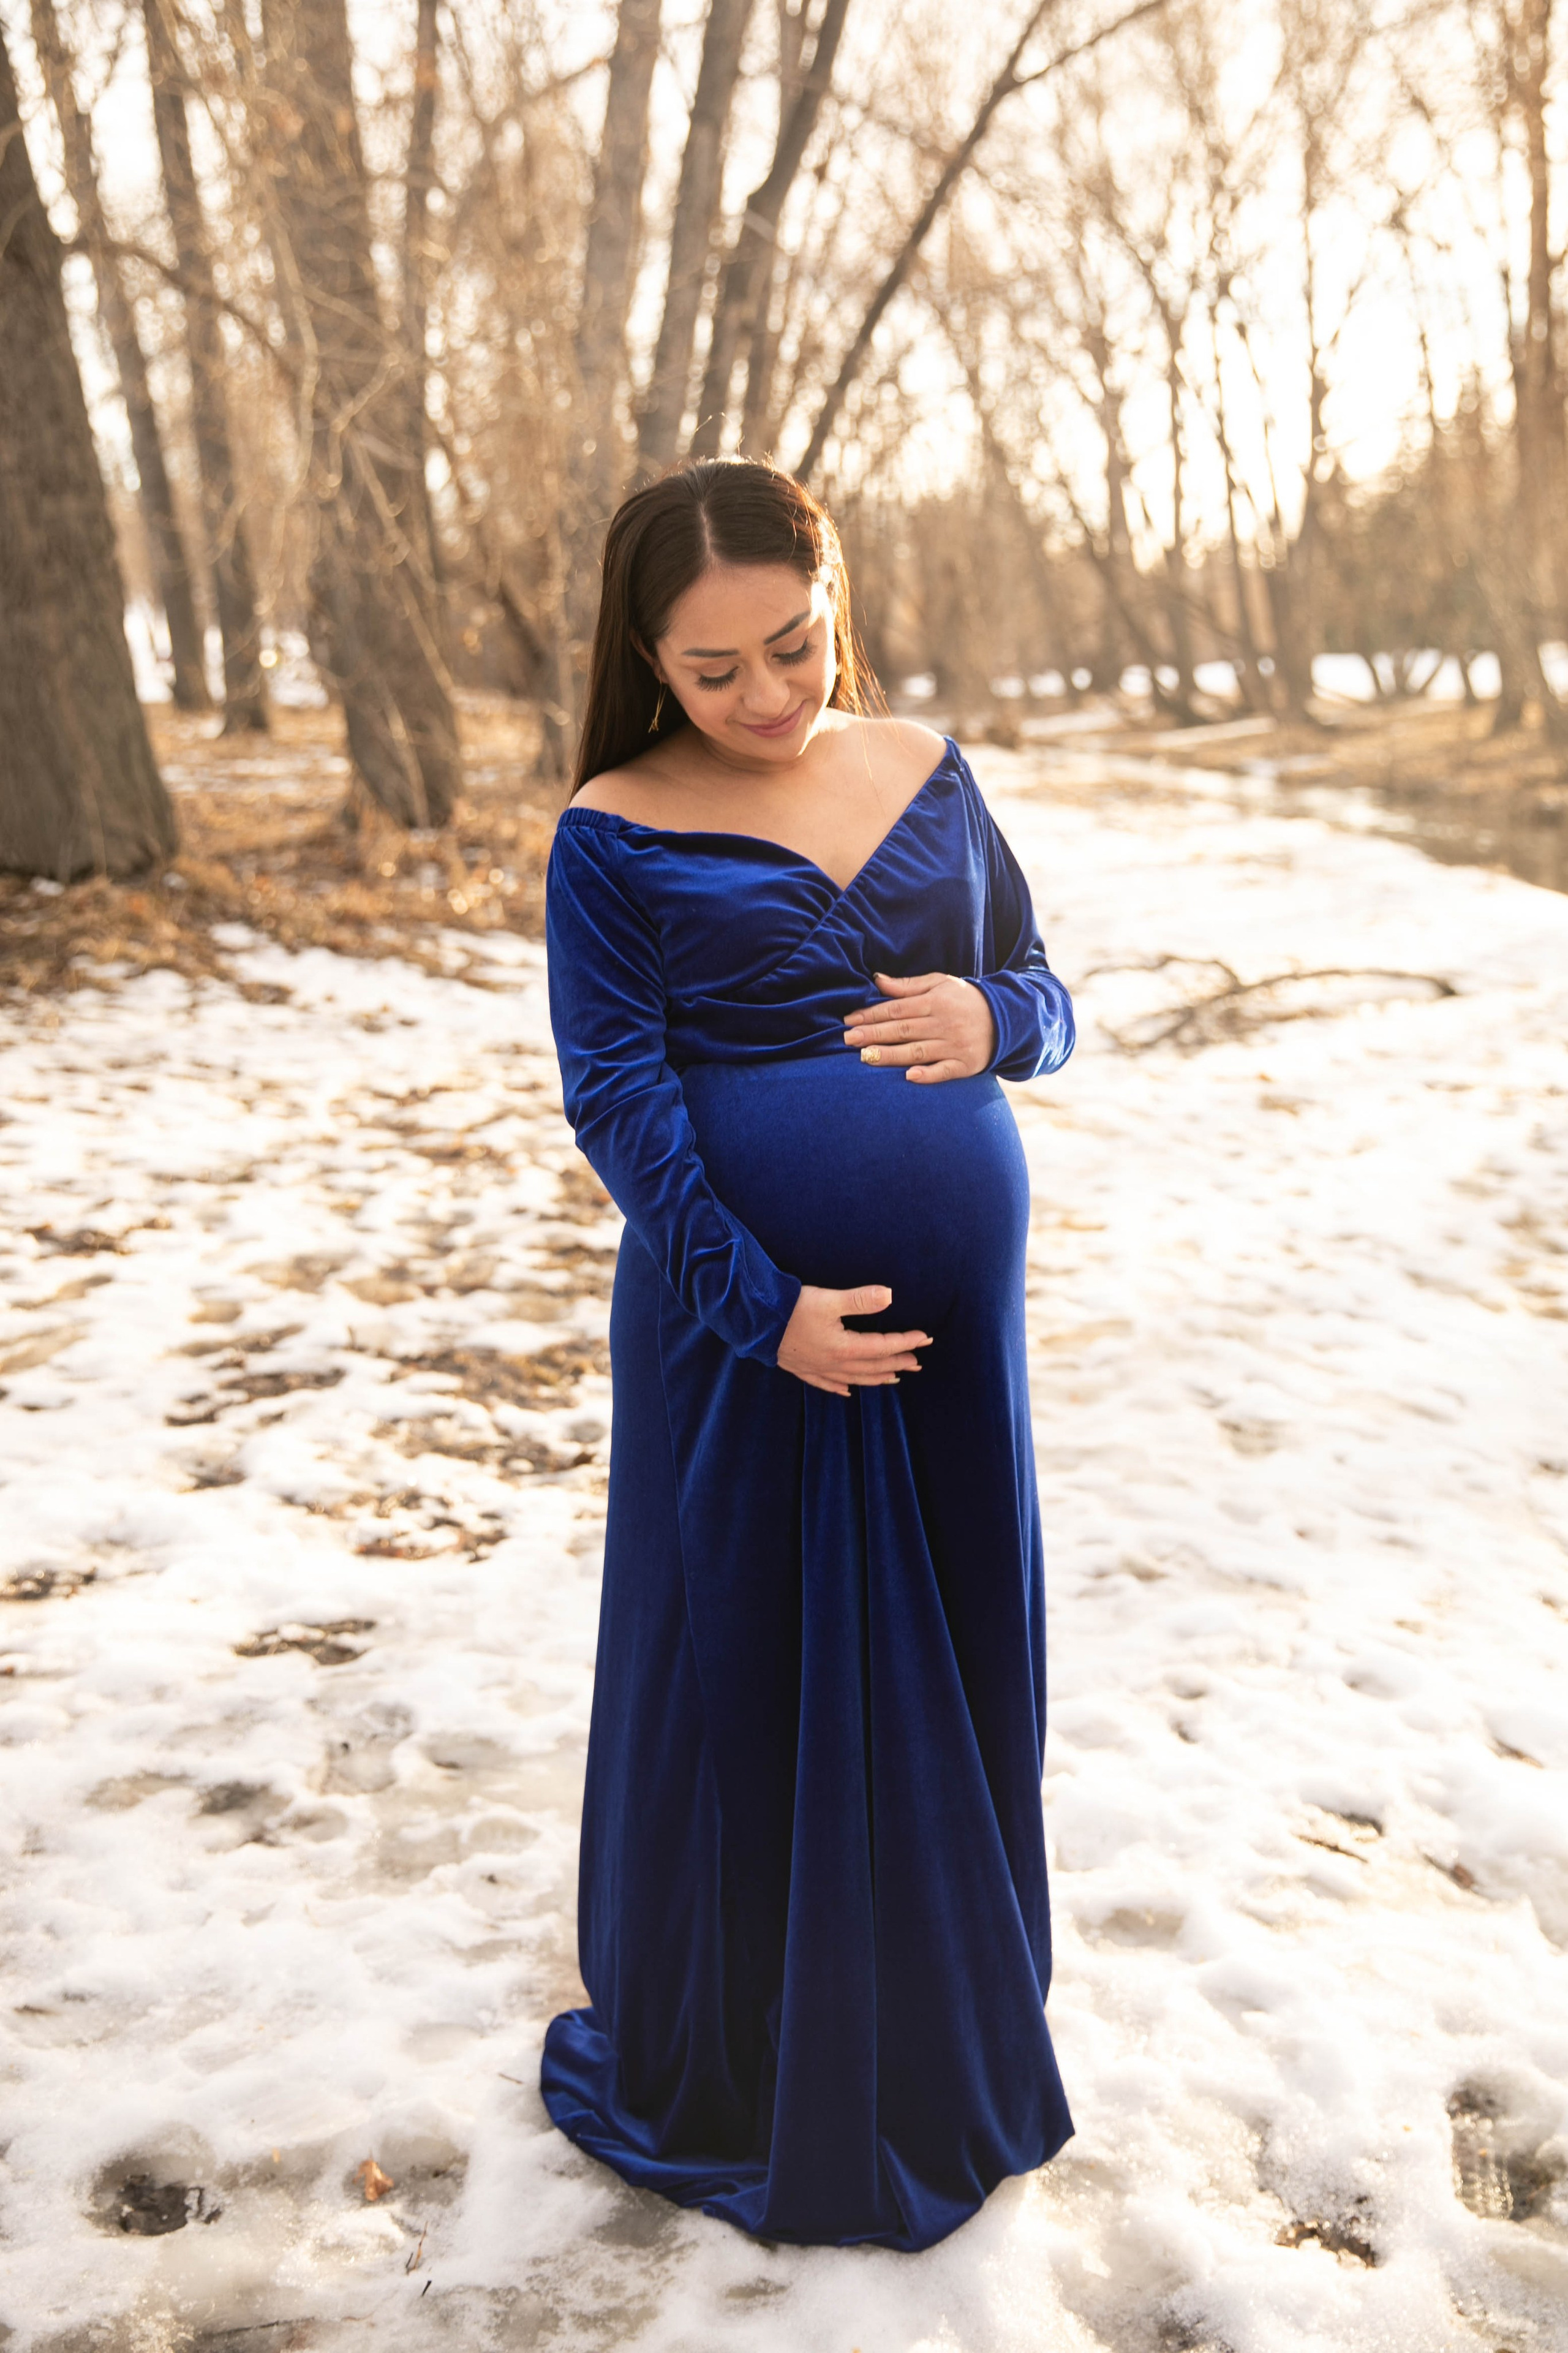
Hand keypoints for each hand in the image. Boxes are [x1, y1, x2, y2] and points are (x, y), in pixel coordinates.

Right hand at [776, 1284, 931, 1396]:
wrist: (753, 1321)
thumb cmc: (790, 1308)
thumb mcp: (828, 1300)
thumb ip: (860, 1299)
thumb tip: (890, 1295)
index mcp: (843, 1348)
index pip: (882, 1347)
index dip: (905, 1342)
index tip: (925, 1338)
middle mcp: (833, 1364)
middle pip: (872, 1367)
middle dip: (897, 1363)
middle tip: (917, 1362)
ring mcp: (817, 1369)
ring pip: (854, 1378)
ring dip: (876, 1378)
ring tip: (894, 1378)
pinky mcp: (801, 1368)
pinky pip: (826, 1384)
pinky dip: (840, 1387)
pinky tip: (847, 1391)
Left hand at [843, 971, 994, 1082]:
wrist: (1006, 1018)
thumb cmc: (965, 999)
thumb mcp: (940, 984)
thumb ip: (908, 986)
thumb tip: (877, 980)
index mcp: (936, 1002)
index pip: (898, 1009)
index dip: (872, 1014)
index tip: (850, 1020)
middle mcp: (944, 1024)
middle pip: (903, 1030)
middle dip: (873, 1034)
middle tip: (848, 1039)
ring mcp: (955, 1046)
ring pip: (917, 1051)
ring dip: (891, 1055)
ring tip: (865, 1057)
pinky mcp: (965, 1065)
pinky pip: (944, 1071)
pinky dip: (927, 1074)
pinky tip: (909, 1076)